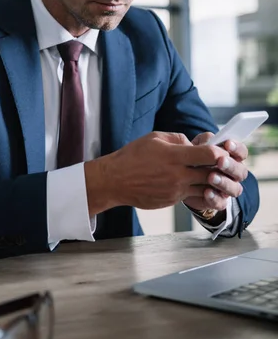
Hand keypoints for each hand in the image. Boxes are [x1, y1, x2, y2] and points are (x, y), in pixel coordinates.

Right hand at [84, 131, 229, 215]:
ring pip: (206, 189)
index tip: (221, 150)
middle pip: (213, 174)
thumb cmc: (132, 156)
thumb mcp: (155, 138)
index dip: (220, 152)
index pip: (209, 155)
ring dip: (213, 183)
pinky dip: (199, 191)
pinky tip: (197, 184)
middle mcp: (178, 174)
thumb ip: (178, 139)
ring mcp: (176, 190)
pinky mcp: (172, 200)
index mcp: (174, 156)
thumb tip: (193, 144)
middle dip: (221, 169)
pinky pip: (193, 197)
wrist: (115, 180)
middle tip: (223, 164)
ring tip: (212, 175)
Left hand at [183, 132, 247, 212]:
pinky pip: (221, 203)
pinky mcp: (218, 202)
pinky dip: (214, 198)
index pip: (242, 152)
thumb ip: (204, 142)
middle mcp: (233, 174)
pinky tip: (206, 192)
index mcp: (232, 158)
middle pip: (241, 171)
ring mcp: (227, 189)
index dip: (237, 148)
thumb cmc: (194, 158)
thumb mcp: (198, 146)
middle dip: (231, 166)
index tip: (227, 144)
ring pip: (235, 189)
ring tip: (211, 177)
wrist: (183, 179)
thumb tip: (208, 142)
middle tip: (220, 161)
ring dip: (224, 182)